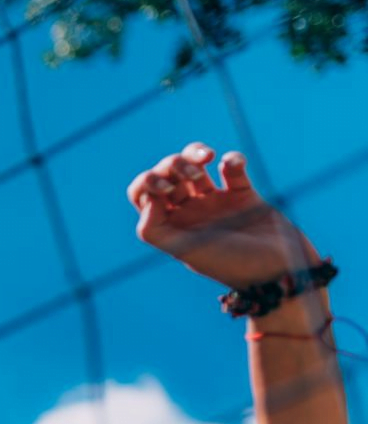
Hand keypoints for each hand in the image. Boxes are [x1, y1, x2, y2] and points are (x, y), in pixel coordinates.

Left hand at [126, 142, 318, 289]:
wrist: (280, 269)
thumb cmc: (232, 264)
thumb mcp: (186, 252)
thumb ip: (154, 231)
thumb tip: (147, 199)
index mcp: (171, 226)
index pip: (143, 195)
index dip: (147, 183)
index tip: (165, 189)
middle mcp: (190, 212)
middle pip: (167, 174)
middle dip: (172, 164)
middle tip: (191, 174)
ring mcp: (216, 202)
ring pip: (195, 165)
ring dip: (194, 154)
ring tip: (207, 159)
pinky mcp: (245, 195)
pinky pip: (232, 166)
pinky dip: (232, 159)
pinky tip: (234, 166)